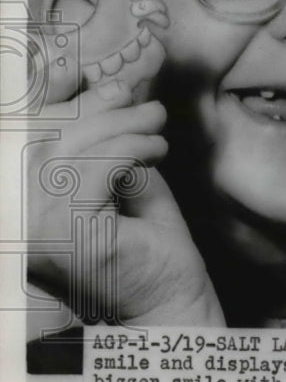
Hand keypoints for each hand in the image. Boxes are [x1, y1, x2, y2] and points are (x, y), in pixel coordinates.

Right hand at [27, 2, 224, 326]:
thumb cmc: (145, 245)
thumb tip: (105, 85)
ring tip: (156, 133)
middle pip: (42, 139)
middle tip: (149, 110)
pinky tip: (153, 154)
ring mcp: (32, 234)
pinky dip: (127, 151)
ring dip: (121, 130)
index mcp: (18, 207)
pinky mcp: (64, 238)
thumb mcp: (120, 177)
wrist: (172, 299)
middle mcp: (13, 223)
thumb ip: (105, 139)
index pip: (22, 139)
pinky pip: (92, 169)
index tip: (95, 82)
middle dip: (101, 112)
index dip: (54, 101)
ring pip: (68, 150)